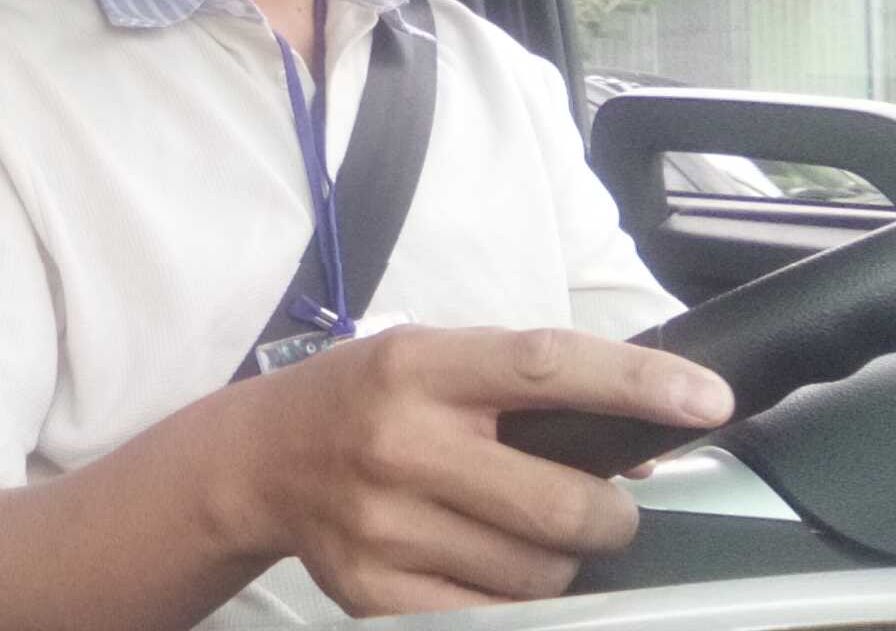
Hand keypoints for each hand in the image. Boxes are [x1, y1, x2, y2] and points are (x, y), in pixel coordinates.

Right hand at [225, 325, 732, 614]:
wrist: (259, 458)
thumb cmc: (360, 397)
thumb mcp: (430, 360)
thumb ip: (524, 391)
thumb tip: (638, 448)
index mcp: (418, 367)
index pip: (544, 367)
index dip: (634, 384)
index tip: (706, 400)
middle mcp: (399, 442)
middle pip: (561, 501)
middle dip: (608, 514)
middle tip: (597, 506)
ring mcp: (384, 524)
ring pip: (539, 572)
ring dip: (558, 558)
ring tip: (517, 527)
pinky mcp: (374, 592)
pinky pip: (495, 616)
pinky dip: (515, 597)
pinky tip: (485, 561)